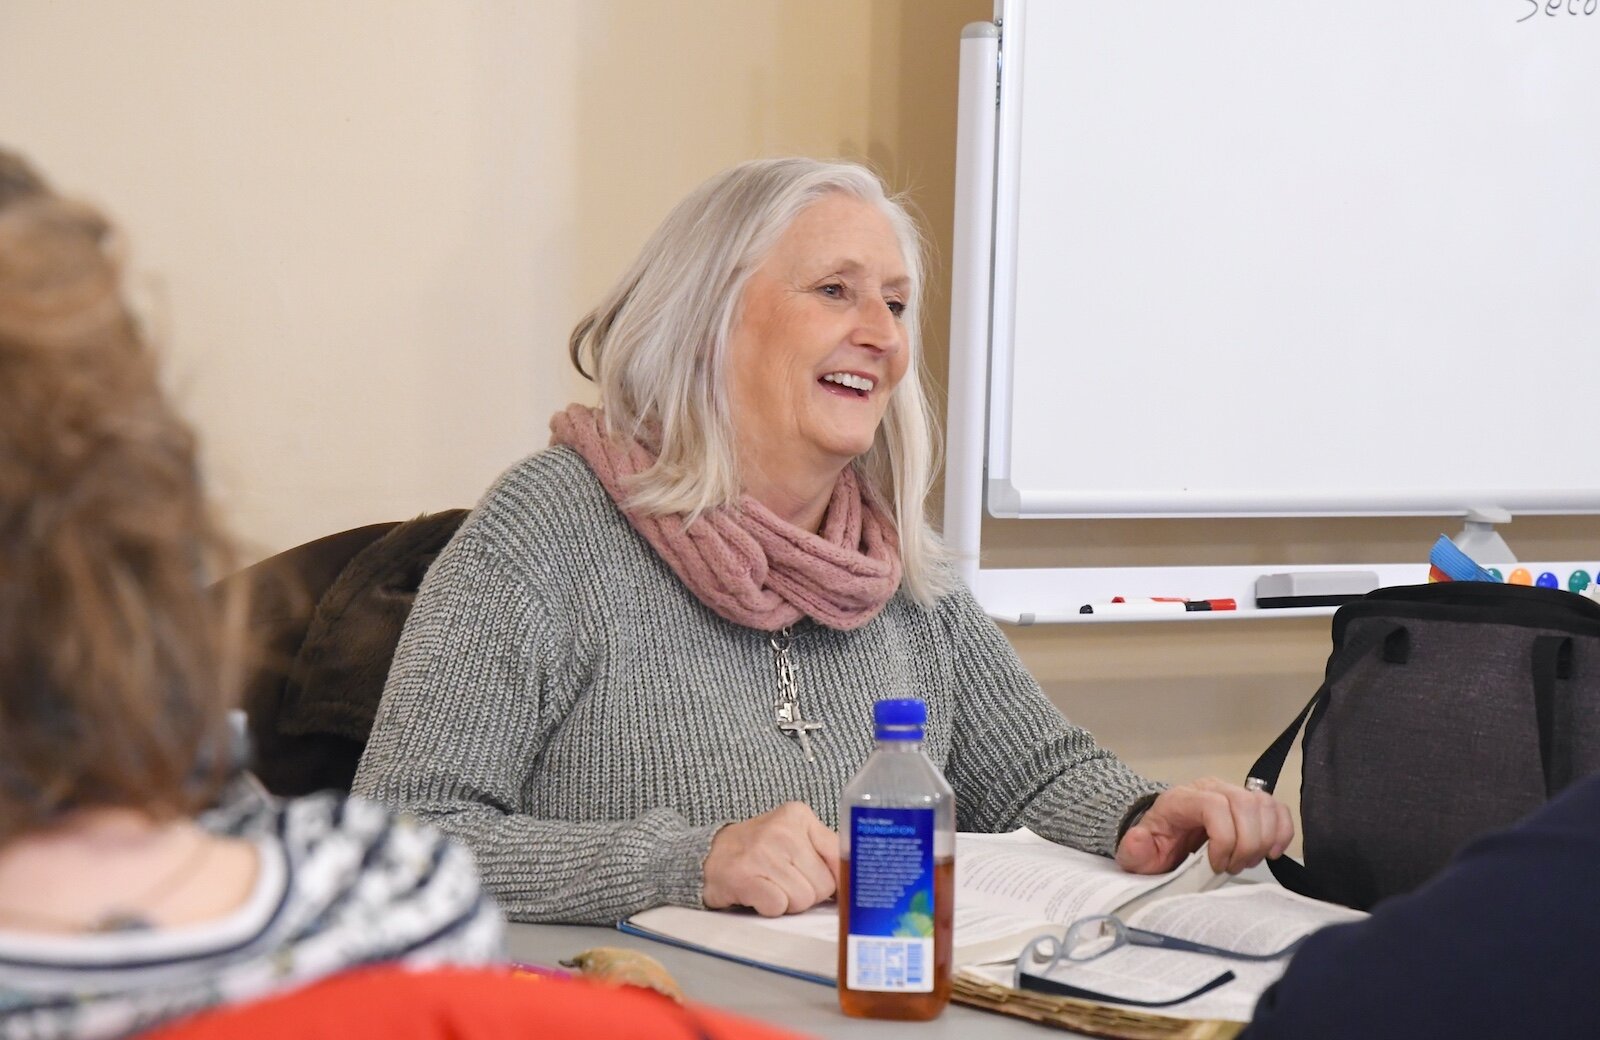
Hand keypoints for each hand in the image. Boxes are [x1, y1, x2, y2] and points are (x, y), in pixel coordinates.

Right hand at [702, 802, 839, 916]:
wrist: (710, 855)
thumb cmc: (760, 851)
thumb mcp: (794, 837)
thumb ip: (825, 853)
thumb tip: (856, 885)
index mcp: (799, 816)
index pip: (839, 856)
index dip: (838, 881)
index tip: (833, 891)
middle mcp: (782, 830)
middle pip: (823, 885)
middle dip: (808, 894)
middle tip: (785, 882)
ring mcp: (761, 852)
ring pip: (802, 900)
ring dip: (788, 903)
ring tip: (770, 886)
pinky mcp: (743, 876)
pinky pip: (778, 907)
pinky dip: (769, 908)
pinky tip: (757, 894)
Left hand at [1115, 777, 1293, 875]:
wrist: (1165, 840)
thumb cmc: (1156, 847)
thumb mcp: (1138, 855)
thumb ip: (1135, 850)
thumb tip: (1139, 839)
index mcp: (1182, 799)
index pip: (1215, 806)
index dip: (1224, 838)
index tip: (1217, 865)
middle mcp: (1210, 788)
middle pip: (1244, 804)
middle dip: (1246, 843)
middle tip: (1233, 867)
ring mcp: (1233, 793)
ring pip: (1264, 805)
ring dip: (1263, 839)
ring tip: (1246, 862)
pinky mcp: (1251, 804)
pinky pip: (1277, 809)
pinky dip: (1281, 832)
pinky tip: (1270, 853)